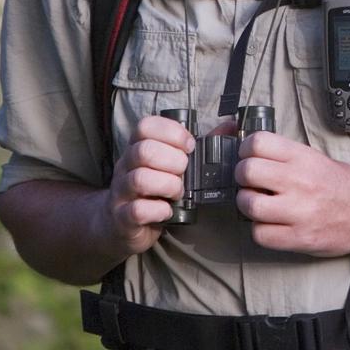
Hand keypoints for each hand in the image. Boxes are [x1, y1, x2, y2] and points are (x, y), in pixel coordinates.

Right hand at [100, 114, 193, 256]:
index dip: (173, 133)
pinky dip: (159, 210)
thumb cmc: (152, 189)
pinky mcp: (123, 217)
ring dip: (168, 185)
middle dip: (174, 161)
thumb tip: (231, 127)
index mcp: (137, 147)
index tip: (190, 146)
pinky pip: (137, 210)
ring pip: (140, 179)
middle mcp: (125, 166)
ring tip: (179, 192)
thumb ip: (199, 146)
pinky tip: (168, 210)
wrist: (119, 223)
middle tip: (185, 172)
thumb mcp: (171, 164)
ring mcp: (121, 192)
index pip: (146, 126)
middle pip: (144, 151)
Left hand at [234, 132, 349, 256]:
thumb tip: (250, 156)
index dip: (247, 150)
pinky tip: (272, 224)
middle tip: (252, 182)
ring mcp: (299, 211)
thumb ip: (286, 157)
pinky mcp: (299, 238)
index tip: (250, 156)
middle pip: (247, 171)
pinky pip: (260, 234)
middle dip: (243, 177)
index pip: (257, 142)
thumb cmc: (347, 186)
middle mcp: (300, 181)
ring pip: (247, 204)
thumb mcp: (318, 160)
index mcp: (305, 158)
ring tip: (261, 205)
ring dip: (249, 205)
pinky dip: (261, 230)